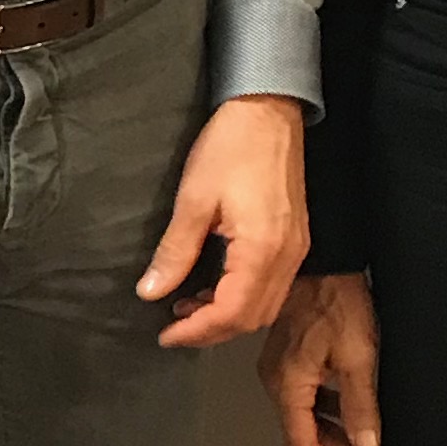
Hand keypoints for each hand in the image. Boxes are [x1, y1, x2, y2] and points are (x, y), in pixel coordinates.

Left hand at [137, 95, 308, 350]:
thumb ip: (175, 252)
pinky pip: (272, 285)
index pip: (231, 313)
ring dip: (228, 315)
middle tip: (174, 326)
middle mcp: (286, 257)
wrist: (269, 110)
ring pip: (265, 305)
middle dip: (212, 330)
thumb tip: (151, 291)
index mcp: (262, 250)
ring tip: (188, 307)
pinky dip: (243, 296)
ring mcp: (295, 249)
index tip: (165, 335)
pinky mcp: (294, 239)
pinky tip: (215, 285)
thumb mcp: (194, 200)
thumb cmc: (232, 146)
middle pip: (252, 317)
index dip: (197, 331)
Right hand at [259, 270, 382, 445]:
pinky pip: (306, 393)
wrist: (324, 259)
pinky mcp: (289, 352)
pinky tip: (349, 410)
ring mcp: (281, 365)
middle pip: (303, 431)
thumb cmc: (336, 300)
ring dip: (334, 430)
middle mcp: (276, 378)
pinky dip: (327, 408)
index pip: (303, 443)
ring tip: (366, 442)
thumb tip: (366, 445)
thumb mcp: (358, 357)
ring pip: (306, 413)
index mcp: (289, 384)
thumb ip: (360, 405)